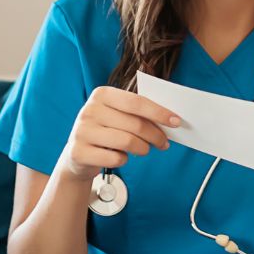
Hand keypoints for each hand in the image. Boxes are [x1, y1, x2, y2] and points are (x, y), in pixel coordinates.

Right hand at [60, 85, 179, 182]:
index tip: (176, 122)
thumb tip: (170, 119)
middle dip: (156, 135)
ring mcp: (82, 131)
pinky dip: (124, 160)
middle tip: (164, 143)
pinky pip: (115, 158)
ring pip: (127, 142)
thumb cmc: (107, 130)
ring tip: (145, 150)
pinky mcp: (78, 152)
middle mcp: (89, 110)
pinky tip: (121, 157)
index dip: (159, 112)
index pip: (137, 102)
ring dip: (143, 148)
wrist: (77, 154)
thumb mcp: (118, 115)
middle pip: (135, 124)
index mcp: (102, 94)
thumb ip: (139, 113)